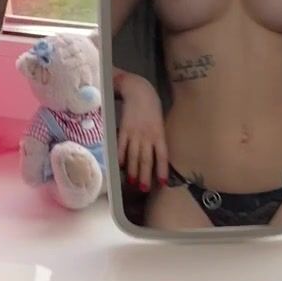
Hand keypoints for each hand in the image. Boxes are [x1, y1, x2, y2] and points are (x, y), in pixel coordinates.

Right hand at [113, 70, 167, 190]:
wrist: (139, 91)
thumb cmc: (152, 107)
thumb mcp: (160, 123)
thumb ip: (158, 139)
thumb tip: (157, 156)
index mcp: (159, 134)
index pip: (162, 156)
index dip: (162, 170)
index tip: (162, 183)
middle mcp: (147, 136)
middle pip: (146, 159)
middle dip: (145, 176)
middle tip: (144, 189)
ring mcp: (134, 133)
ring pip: (133, 156)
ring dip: (132, 171)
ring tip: (132, 182)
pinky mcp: (123, 129)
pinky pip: (121, 146)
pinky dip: (120, 156)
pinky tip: (119, 166)